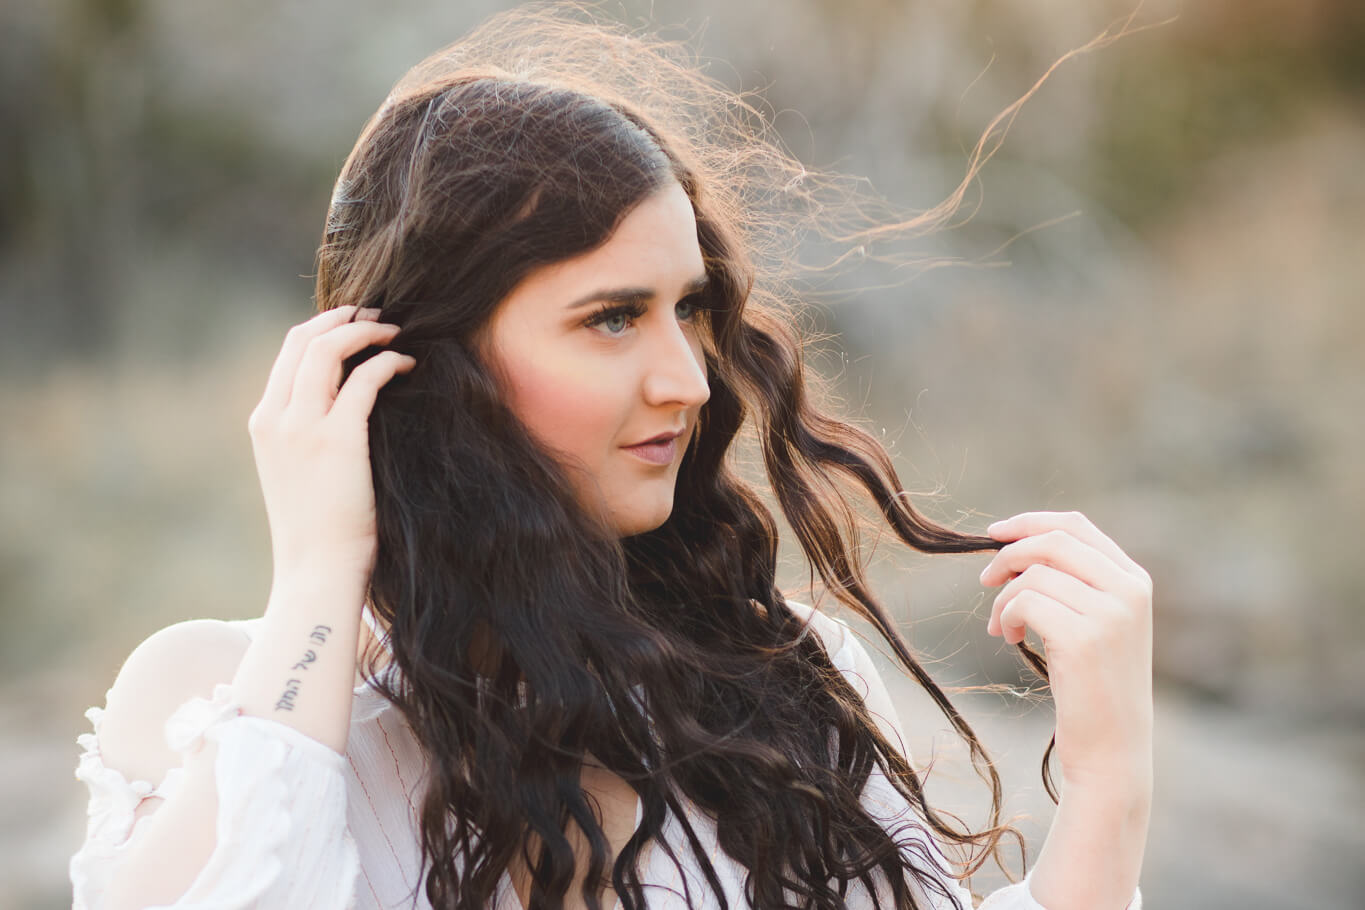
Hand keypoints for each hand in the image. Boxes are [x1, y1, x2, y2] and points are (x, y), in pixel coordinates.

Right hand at [247, 305, 415, 584]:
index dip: (324, 327)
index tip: (356, 323)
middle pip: (304, 339)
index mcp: (264, 422)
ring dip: (365, 331)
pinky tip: (407, 366)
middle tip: (380, 316)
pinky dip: (388, 362)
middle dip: (344, 318)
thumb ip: (310, 434)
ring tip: (395, 333)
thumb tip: (345, 404)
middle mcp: (276, 418)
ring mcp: (302, 427)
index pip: (289, 352)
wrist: (316, 570)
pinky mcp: (336, 438)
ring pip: (328, 349)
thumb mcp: (300, 472)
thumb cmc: (319, 529)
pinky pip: (364, 379)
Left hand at [980, 511, 1152, 791]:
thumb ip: (1075, 583)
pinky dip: (1005, 615)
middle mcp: (1128, 590)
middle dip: (1009, 552)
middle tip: (985, 579)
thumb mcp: (1096, 624)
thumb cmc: (1094, 688)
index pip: (1076, 526)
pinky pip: (1025, 601)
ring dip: (1003, 597)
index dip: (1029, 522)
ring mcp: (1110, 613)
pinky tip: (1008, 637)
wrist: (1113, 750)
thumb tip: (1016, 546)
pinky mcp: (1084, 638)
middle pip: (1053, 540)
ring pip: (1033, 574)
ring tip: (1001, 625)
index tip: (995, 533)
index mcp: (1134, 580)